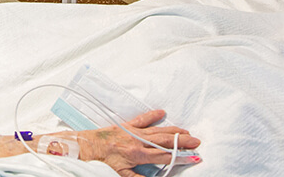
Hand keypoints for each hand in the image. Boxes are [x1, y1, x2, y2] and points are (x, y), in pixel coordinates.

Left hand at [76, 110, 199, 176]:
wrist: (86, 147)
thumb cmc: (103, 162)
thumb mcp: (121, 175)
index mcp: (138, 155)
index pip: (165, 157)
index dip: (181, 157)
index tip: (195, 157)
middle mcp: (138, 142)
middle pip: (166, 141)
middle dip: (183, 142)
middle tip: (197, 142)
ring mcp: (133, 131)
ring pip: (158, 130)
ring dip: (174, 131)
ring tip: (187, 132)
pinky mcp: (126, 124)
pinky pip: (142, 119)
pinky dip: (153, 115)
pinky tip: (163, 112)